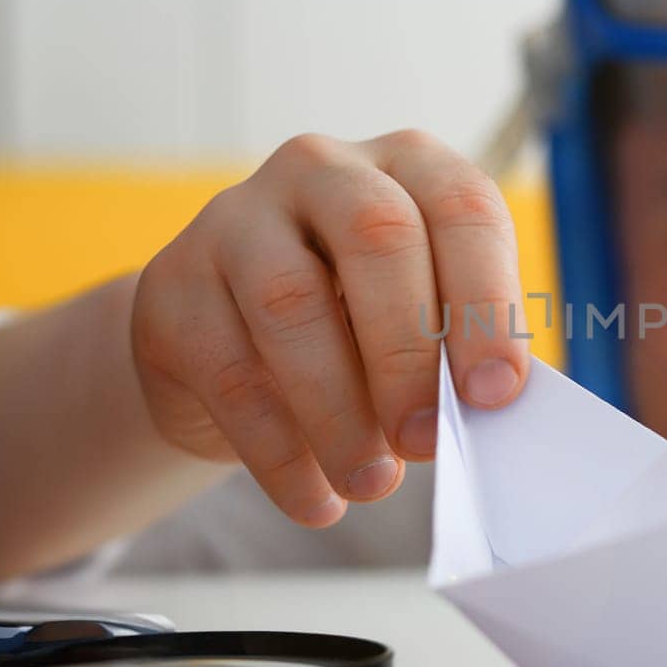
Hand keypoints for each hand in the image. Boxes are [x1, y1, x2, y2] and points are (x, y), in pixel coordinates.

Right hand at [131, 131, 528, 526]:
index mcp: (407, 167)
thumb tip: (485, 413)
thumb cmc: (356, 327)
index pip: (461, 208)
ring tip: (371, 481)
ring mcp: (236, 219)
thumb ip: (453, 351)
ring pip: (291, 304)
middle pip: (376, 237)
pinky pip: (229, 373)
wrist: (227, 342)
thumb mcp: (416, 320)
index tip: (494, 393)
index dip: (486, 301)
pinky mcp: (171, 286)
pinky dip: (280, 452)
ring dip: (339, 411)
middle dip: (409, 350)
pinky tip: (315, 499)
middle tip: (427, 441)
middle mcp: (323, 171)